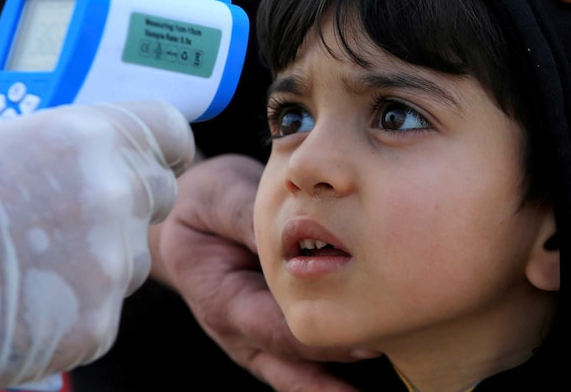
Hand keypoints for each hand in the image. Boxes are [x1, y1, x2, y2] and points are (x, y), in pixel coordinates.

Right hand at [0, 100, 193, 390]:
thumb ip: (56, 141)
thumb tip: (81, 145)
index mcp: (90, 138)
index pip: (172, 132)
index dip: (164, 146)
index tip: (157, 157)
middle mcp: (115, 196)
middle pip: (159, 195)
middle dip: (131, 203)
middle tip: (79, 216)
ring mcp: (111, 263)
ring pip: (134, 258)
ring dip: (102, 258)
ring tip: (36, 264)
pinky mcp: (98, 323)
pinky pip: (106, 308)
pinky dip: (76, 307)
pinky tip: (28, 300)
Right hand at [149, 154, 377, 391]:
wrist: (184, 221)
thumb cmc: (203, 205)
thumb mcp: (215, 197)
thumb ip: (246, 215)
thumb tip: (286, 230)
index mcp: (223, 299)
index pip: (272, 329)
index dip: (316, 337)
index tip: (362, 339)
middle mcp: (238, 332)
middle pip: (291, 362)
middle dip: (338, 362)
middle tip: (386, 354)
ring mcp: (255, 341)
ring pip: (298, 378)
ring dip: (336, 386)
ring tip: (382, 381)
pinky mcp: (273, 339)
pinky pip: (304, 372)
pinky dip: (332, 382)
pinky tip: (365, 387)